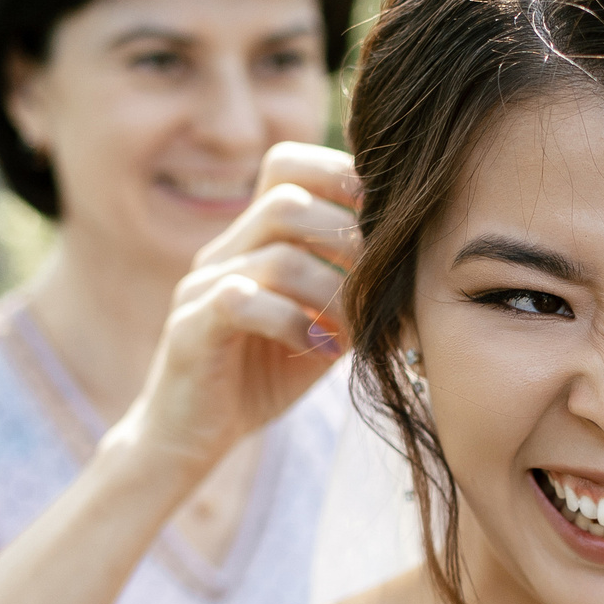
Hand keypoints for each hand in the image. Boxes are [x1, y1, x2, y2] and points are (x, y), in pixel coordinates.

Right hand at [113, 142, 363, 487]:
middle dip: (346, 237)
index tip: (383, 214)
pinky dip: (293, 323)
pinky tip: (319, 350)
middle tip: (378, 280)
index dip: (337, 175)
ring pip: (275, 255)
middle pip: (286, 200)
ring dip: (331, 291)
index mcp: (251, 240)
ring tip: (355, 329)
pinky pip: (243, 301)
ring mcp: (202, 287)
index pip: (285, 166)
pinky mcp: (191, 329)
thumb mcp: (319, 325)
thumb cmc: (260, 376)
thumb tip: (412, 261)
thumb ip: (351, 288)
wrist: (191, 437)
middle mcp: (223, 251)